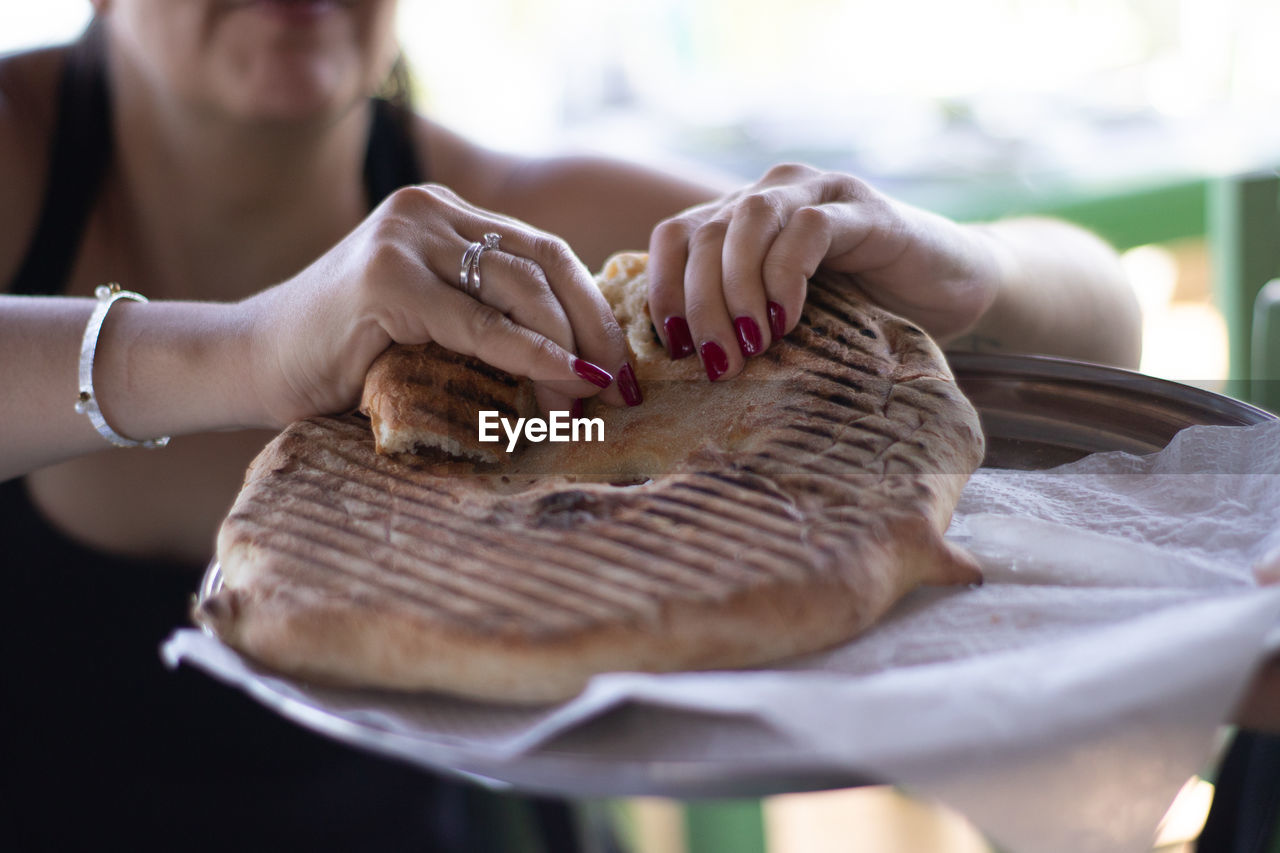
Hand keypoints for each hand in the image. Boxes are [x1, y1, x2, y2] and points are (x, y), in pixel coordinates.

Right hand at [240, 184, 638, 426]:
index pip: (545, 253)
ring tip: (586, 397)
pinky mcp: (384, 275)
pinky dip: (528, 353)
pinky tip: (561, 379)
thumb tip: (584, 364)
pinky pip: (479, 321)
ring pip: (520, 287)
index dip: (592, 308)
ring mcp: (404, 235)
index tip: (618, 364)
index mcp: (445, 214)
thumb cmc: (345, 358)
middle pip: (545, 262)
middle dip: (593, 327)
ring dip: (566, 347)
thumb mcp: (433, 326)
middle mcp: (428, 210)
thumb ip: (491, 320)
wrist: (252, 363)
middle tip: (618, 385)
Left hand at [647, 163, 999, 380]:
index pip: (674, 237)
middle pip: (705, 234)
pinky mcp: (862, 208)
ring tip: (751, 342)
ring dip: (738, 288)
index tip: (674, 349)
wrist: (948, 288)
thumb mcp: (781, 316)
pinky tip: (789, 319)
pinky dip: (787, 276)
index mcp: (739, 216)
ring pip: (748, 221)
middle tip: (717, 362)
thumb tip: (678, 367)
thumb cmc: (860, 308)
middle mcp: (771, 192)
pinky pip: (808, 229)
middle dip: (700, 304)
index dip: (663, 290)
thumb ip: (734, 320)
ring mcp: (817, 192)